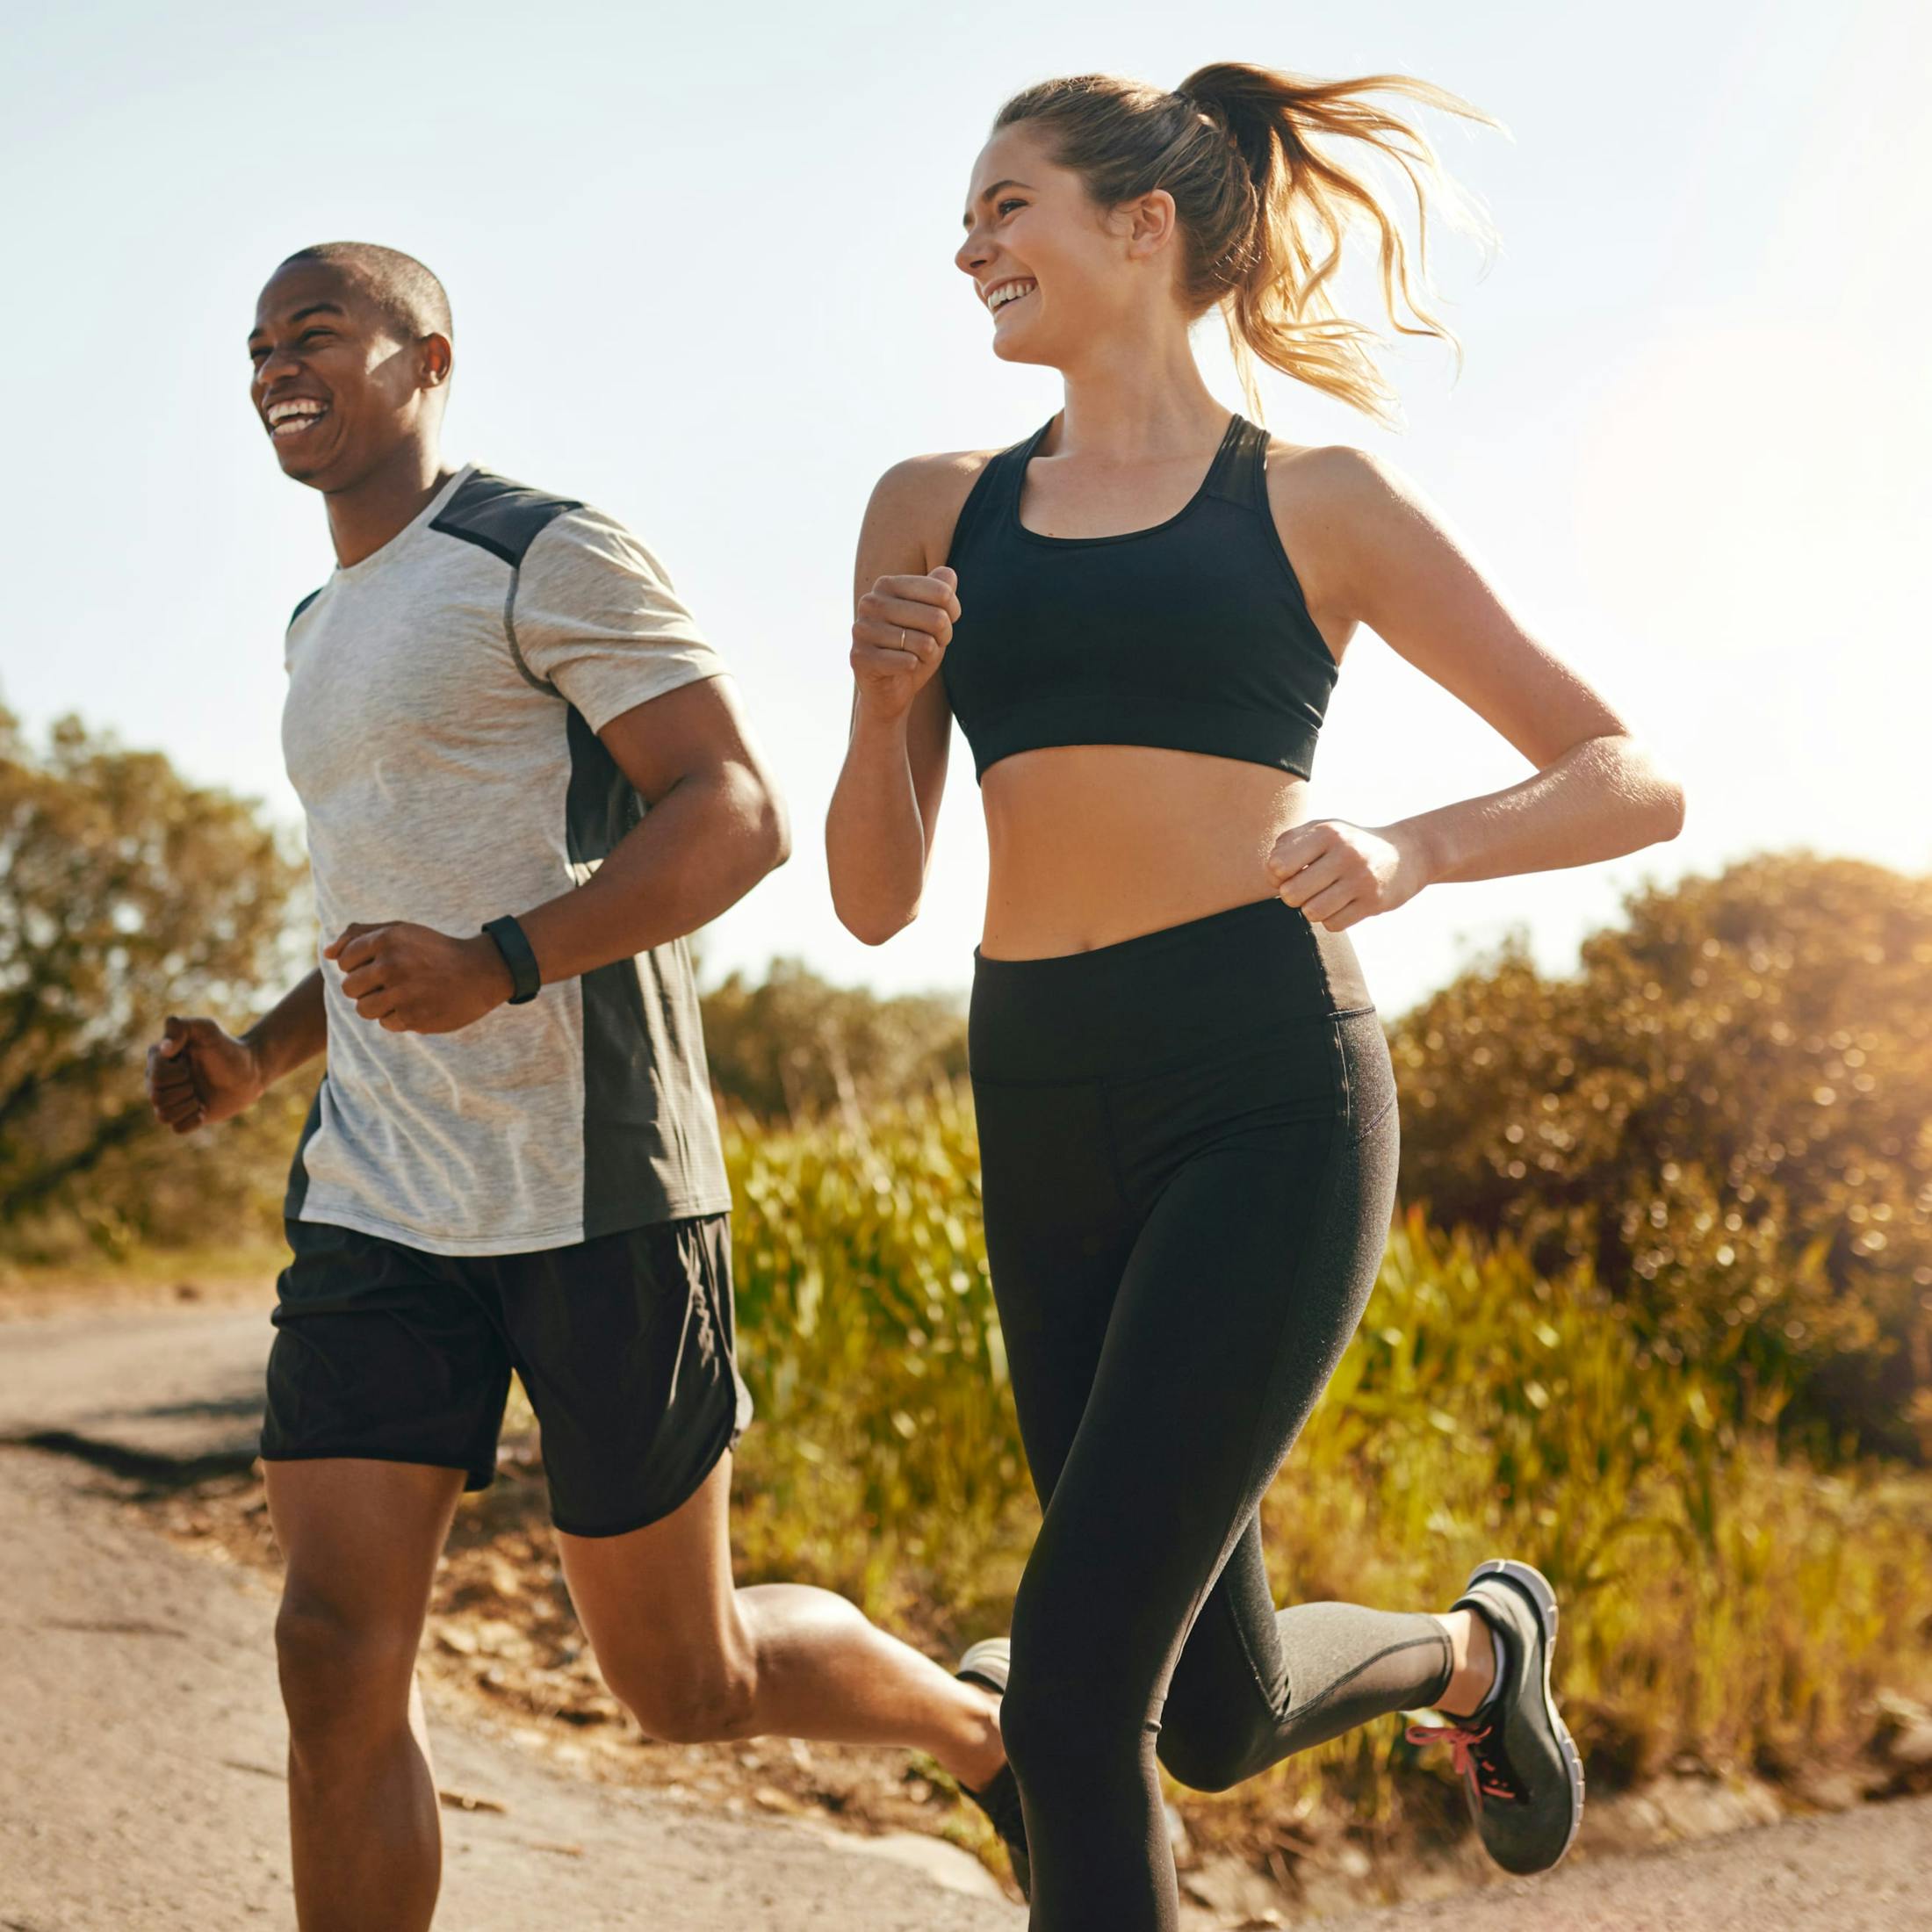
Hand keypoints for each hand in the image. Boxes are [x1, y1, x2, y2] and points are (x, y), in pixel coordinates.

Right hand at [145, 1017, 264, 1134]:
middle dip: (184, 1089)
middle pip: (156, 1098)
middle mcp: (157, 1080)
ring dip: (187, 1105)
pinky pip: (177, 1128)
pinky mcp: (184, 1116)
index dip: (176, 1074)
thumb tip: (164, 1049)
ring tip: (199, 1095)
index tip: (190, 1063)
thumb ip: (181, 1026)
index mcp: (157, 1059)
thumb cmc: (227, 1048)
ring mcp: (170, 1099)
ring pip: (163, 1116)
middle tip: (197, 1080)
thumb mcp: (207, 1029)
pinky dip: (193, 1120)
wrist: (249, 1071)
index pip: (154, 1077)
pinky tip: (204, 1108)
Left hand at [326, 922, 514, 1034]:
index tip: (381, 964)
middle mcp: (392, 964)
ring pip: (364, 1009)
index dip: (359, 965)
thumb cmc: (434, 950)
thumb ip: (360, 935)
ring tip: (401, 996)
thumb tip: (327, 953)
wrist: (481, 972)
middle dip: (365, 987)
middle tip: (391, 983)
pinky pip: (386, 1024)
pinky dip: (398, 1018)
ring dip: (378, 1005)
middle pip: (349, 988)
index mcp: (387, 939)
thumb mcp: (401, 931)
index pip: (344, 960)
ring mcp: (402, 993)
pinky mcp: (413, 1017)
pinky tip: (417, 1005)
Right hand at [850, 566, 959, 719]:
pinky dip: (914, 668)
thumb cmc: (913, 647)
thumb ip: (941, 591)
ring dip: (928, 655)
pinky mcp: (859, 657)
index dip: (952, 612)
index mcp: (887, 584)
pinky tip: (903, 668)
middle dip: (943, 637)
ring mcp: (861, 629)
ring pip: (924, 643)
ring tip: (916, 656)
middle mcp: (870, 602)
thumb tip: (948, 574)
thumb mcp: (933, 615)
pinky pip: (908, 662)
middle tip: (933, 644)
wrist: (889, 688)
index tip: (945, 622)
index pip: (942, 592)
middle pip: (936, 618)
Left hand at [1266, 820, 1433, 930]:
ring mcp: (1362, 879)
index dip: (1275, 876)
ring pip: (1312, 912)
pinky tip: (1342, 905)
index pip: (1278, 865)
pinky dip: (1331, 919)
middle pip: (1292, 894)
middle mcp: (1345, 853)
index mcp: (1327, 832)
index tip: (1289, 873)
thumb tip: (1271, 872)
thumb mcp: (1322, 830)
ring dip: (1312, 910)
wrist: (1406, 854)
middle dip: (1291, 897)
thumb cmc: (1349, 843)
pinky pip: (1333, 925)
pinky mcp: (1374, 902)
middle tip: (1303, 890)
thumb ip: (1288, 843)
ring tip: (1323, 897)